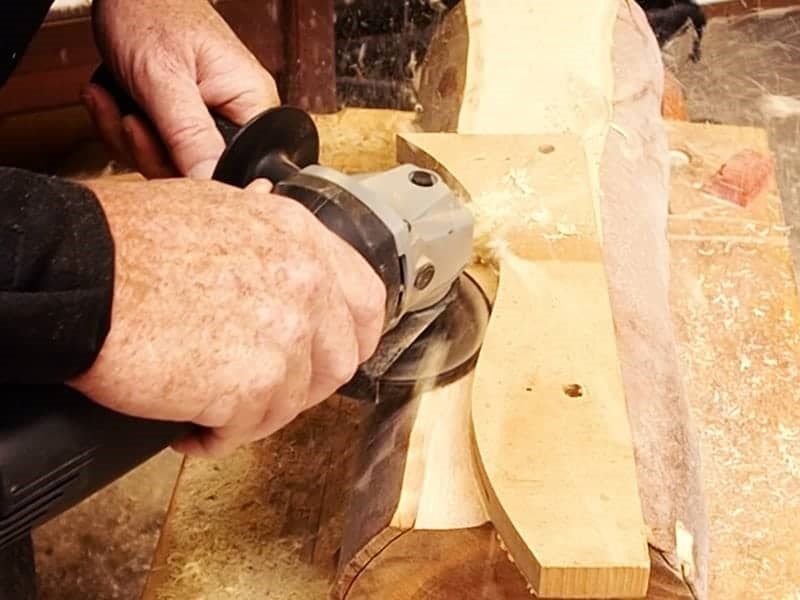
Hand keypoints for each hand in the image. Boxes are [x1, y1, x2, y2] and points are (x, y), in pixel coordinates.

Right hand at [67, 177, 385, 456]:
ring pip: (290, 402)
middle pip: (338, 362)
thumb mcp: (213, 207)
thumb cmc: (129, 242)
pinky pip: (246, 430)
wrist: (79, 274)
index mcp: (298, 237)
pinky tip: (189, 426)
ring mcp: (284, 335)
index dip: (353, 337)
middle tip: (259, 392)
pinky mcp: (251, 384)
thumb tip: (276, 221)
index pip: (365, 300)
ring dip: (250, 413)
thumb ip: (262, 229)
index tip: (331, 357)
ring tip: (209, 406)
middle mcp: (304, 283)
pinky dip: (215, 437)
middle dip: (301, 387)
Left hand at [82, 0, 279, 178]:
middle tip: (130, 119)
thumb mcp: (165, 78)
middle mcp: (236, 115)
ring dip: (130, 139)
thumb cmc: (151, 11)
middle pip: (200, 171)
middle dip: (151, 151)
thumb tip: (211, 183)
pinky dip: (125, 131)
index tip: (162, 153)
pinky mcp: (183, 122)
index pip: (238, 167)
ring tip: (116, 101)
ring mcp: (208, 120)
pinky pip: (156, 149)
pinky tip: (114, 101)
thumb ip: (188, 136)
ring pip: (172, 164)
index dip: (198, 172)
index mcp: (251, 103)